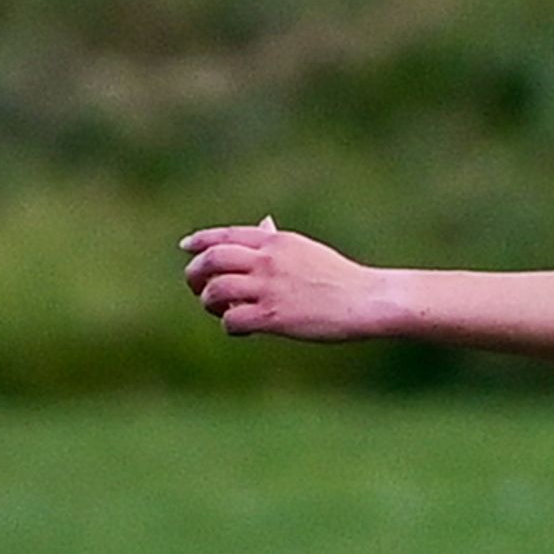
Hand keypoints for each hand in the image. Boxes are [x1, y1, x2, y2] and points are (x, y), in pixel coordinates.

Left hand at [179, 218, 391, 340]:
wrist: (367, 300)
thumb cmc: (341, 278)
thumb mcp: (307, 250)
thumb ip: (277, 241)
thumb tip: (262, 224)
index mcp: (275, 241)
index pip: (225, 236)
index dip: (201, 241)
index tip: (187, 248)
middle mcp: (267, 260)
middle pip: (211, 260)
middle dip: (196, 274)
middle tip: (199, 288)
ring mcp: (269, 288)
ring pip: (215, 290)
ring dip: (210, 302)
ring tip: (221, 310)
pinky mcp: (273, 316)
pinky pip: (232, 319)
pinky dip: (230, 325)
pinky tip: (244, 329)